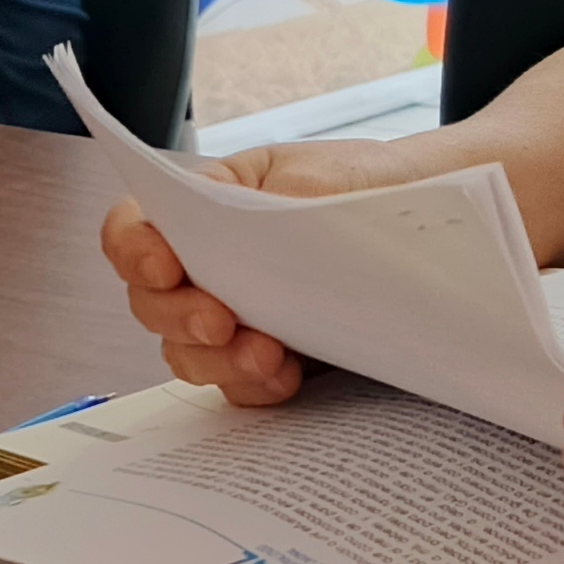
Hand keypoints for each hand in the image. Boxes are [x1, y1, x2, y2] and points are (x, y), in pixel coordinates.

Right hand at [100, 138, 426, 405]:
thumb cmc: (368, 186)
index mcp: (205, 205)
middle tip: (220, 323)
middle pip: (154, 302)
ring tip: (266, 357)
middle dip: (180, 317)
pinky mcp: (268, 356)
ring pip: (188, 353)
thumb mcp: (319, 177)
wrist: (428, 223)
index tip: (165, 267)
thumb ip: (270, 204)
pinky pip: (238, 385)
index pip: (137, 229)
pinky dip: (254, 386)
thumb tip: (236, 232)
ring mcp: (233, 315)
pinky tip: (284, 376)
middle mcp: (207, 265)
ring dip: (217, 360)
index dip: (135, 251)